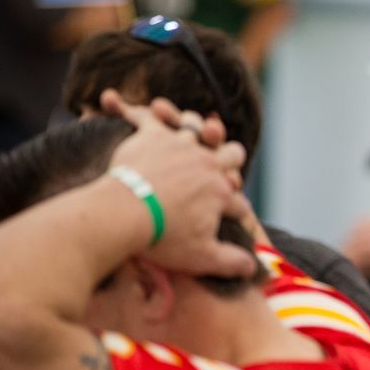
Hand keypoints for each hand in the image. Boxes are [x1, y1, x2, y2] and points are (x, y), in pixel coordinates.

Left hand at [106, 96, 254, 279]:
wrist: (126, 215)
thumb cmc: (163, 237)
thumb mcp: (202, 257)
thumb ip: (231, 261)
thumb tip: (253, 267)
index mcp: (221, 191)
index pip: (238, 200)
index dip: (238, 210)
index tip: (235, 217)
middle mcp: (206, 163)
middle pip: (231, 154)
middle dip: (232, 159)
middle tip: (227, 165)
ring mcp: (180, 145)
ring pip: (196, 129)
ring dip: (196, 129)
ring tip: (194, 129)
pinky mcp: (151, 135)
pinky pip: (146, 116)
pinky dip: (135, 110)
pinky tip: (116, 102)